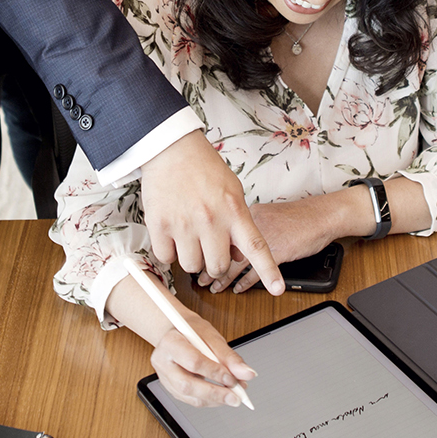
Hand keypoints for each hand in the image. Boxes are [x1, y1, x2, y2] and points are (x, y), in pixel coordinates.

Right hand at [140, 130, 284, 293]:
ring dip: (190, 258)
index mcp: (233, 210)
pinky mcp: (160, 225)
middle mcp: (211, 220)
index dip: (268, 271)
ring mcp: (184, 224)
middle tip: (209, 248)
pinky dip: (168, 252)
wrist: (171, 148)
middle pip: (218, 267)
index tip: (276, 289)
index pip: (256, 247)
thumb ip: (239, 222)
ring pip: (191, 266)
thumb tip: (240, 254)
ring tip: (189, 236)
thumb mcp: (233, 190)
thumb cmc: (203, 167)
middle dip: (215, 263)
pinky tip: (171, 235)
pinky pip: (166, 257)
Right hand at [148, 306, 256, 408]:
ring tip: (233, 396)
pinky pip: (191, 400)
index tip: (233, 379)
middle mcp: (163, 362)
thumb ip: (229, 356)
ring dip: (215, 399)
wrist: (177, 332)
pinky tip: (222, 395)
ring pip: (189, 396)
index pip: (193, 362)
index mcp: (171, 343)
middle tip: (236, 397)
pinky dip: (209, 400)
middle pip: (187, 385)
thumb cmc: (192, 331)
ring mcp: (165, 378)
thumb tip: (246, 373)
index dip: (214, 372)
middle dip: (215, 394)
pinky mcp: (170, 388)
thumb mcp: (211, 336)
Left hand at [198, 196, 338, 293]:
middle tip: (199, 278)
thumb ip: (246, 225)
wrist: (320, 215)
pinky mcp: (277, 253)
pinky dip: (244, 283)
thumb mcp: (266, 215)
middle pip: (221, 249)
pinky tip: (238, 289)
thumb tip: (230, 240)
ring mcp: (263, 240)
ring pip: (234, 263)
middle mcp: (250, 225)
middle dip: (209, 266)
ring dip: (222, 278)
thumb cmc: (296, 216)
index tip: (198, 257)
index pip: (217, 232)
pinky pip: (255, 273)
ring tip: (213, 288)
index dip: (206, 248)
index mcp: (245, 213)